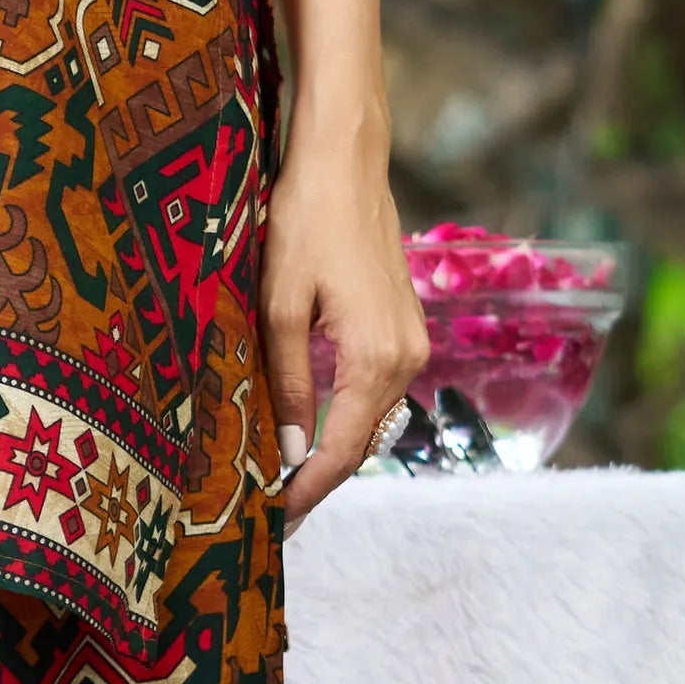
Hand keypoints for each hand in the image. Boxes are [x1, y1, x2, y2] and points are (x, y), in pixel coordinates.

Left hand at [259, 148, 427, 524]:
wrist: (346, 162)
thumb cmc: (304, 222)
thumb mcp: (279, 306)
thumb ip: (288, 382)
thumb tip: (291, 451)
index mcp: (377, 358)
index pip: (343, 450)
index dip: (308, 491)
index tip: (276, 521)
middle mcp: (406, 358)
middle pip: (362, 442)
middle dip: (319, 479)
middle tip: (271, 512)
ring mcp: (412, 343)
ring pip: (370, 419)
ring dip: (332, 449)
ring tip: (282, 477)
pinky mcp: (404, 328)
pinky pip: (375, 391)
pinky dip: (345, 416)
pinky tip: (309, 427)